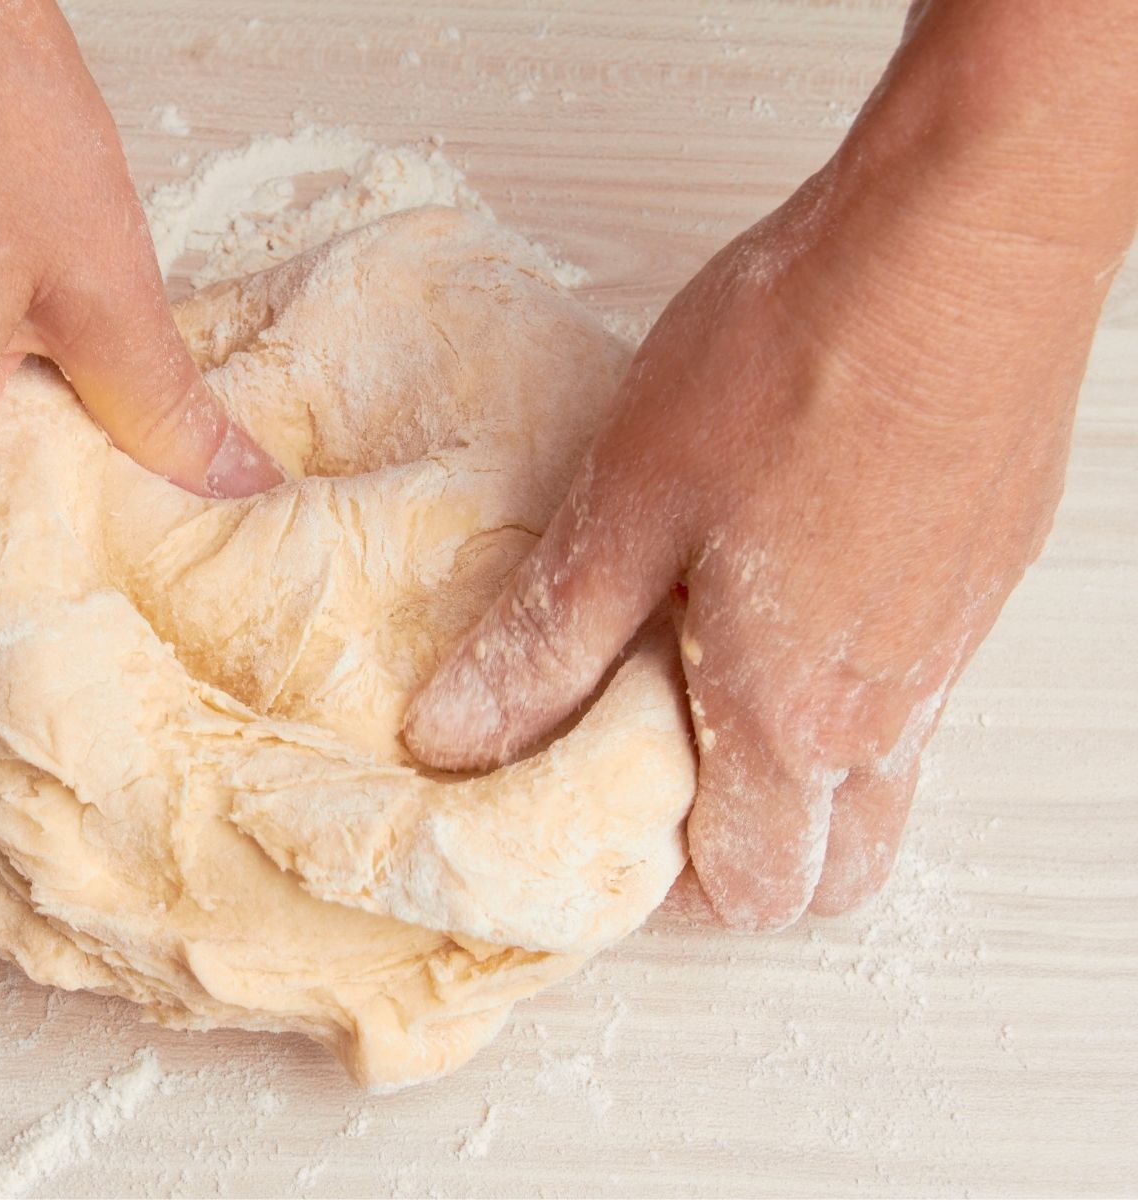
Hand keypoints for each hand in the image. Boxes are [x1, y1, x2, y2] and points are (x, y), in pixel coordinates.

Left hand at [404, 0, 1137, 930]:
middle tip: (657, 774)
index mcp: (793, 714)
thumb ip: (547, 640)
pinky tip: (782, 582)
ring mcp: (951, 644)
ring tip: (703, 670)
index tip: (599, 818)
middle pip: (837, 869)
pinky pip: (916, 688)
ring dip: (798, 772)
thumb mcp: (627, 502)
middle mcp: (890, 708)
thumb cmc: (796, 360)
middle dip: (750, 860)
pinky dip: (848, 688)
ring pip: (881, 781)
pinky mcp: (983, 573)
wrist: (962, 241)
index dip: (669, 881)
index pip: (748, 886)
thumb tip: (458, 737)